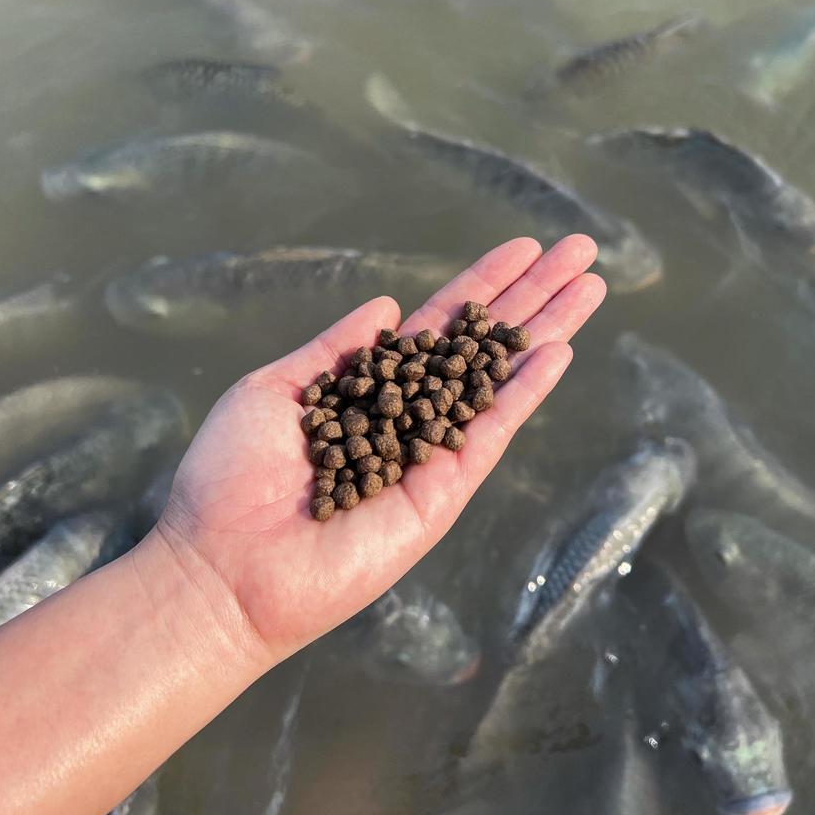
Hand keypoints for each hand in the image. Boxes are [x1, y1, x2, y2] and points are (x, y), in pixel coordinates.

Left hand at [154, 236, 605, 666]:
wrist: (223, 566)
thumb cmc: (231, 478)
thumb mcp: (275, 390)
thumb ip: (337, 350)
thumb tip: (388, 307)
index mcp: (370, 389)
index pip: (440, 325)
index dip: (482, 285)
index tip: (524, 248)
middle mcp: (411, 415)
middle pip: (484, 344)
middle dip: (534, 296)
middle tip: (581, 250)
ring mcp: (433, 452)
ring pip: (502, 380)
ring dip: (549, 331)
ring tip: (591, 285)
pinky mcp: (443, 491)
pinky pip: (492, 432)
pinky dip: (526, 391)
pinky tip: (558, 351)